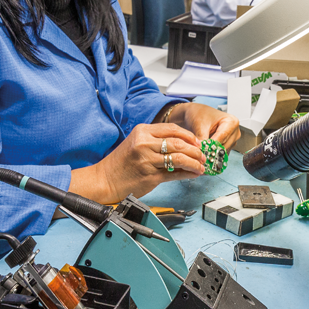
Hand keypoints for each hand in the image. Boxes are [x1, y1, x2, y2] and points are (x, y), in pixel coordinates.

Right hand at [69, 122, 205, 203]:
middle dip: (195, 150)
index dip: (189, 136)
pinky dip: (187, 174)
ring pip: (179, 158)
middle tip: (203, 155)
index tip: (197, 142)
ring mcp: (147, 160)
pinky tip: (192, 174)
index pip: (172, 129)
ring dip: (194, 162)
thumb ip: (156, 141)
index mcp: (142, 131)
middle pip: (178, 143)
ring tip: (201, 166)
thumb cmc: (121, 163)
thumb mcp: (136, 143)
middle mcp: (144, 143)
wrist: (105, 180)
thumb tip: (182, 145)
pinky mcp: (150, 176)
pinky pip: (174, 174)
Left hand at [162, 103, 239, 150]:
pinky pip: (220, 154)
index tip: (204, 152)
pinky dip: (212, 154)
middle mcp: (234, 132)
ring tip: (201, 153)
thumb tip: (202, 151)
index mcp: (231, 122)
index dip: (212, 145)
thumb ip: (202, 138)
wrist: (196, 114)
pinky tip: (204, 153)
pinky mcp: (227, 146)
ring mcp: (231, 140)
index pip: (222, 137)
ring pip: (222, 152)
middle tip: (200, 154)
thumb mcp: (199, 125)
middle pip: (224, 146)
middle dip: (211, 150)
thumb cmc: (199, 114)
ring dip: (212, 153)